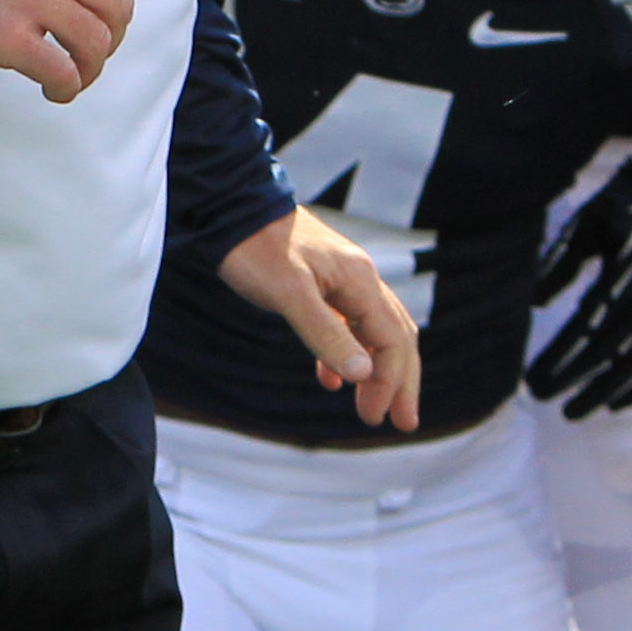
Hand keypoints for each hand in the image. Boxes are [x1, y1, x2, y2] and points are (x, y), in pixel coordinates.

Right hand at [0, 0, 136, 103]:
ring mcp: (34, 0)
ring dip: (92, 67)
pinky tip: (54, 92)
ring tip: (74, 76)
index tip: (109, 11)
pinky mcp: (10, 38)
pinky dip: (66, 88)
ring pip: (95, 42)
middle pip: (116, 6)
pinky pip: (60, 71)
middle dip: (113, 34)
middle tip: (91, 50)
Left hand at [219, 208, 420, 431]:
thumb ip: (326, 334)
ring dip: (375, 371)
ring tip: (370, 407)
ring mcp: (341, 280)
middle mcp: (359, 279)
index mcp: (360, 281)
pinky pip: (346, 323)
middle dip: (399, 381)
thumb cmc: (256, 248)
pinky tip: (330, 379)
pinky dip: (345, 353)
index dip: (388, 382)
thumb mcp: (290, 294)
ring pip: (373, 331)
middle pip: (395, 337)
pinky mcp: (319, 282)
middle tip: (401, 423)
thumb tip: (363, 375)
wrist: (230, 207)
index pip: (392, 340)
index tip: (373, 417)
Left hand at [523, 162, 631, 416]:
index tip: (533, 381)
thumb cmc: (627, 202)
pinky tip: (618, 402)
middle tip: (544, 398)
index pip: (589, 324)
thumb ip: (562, 261)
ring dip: (607, 390)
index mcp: (628, 266)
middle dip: (577, 379)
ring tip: (576, 410)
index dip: (562, 356)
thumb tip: (535, 302)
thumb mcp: (589, 221)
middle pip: (613, 349)